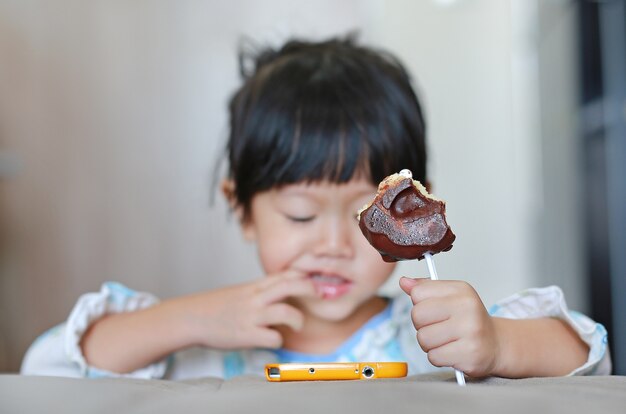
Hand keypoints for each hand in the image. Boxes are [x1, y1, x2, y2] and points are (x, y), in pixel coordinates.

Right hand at [170, 270, 319, 349]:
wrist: (190, 317)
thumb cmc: (215, 307)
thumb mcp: (240, 292)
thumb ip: (260, 292)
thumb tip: (281, 295)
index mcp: (254, 286)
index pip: (285, 274)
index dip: (303, 275)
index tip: (313, 281)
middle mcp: (255, 298)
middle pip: (291, 285)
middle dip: (309, 289)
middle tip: (318, 296)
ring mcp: (251, 316)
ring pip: (286, 312)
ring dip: (298, 319)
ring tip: (297, 325)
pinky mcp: (246, 334)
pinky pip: (273, 337)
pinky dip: (278, 341)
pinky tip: (273, 340)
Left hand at [399, 277, 501, 376]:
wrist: (496, 345)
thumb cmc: (469, 320)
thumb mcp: (450, 297)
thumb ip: (426, 289)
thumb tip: (404, 282)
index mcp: (460, 289)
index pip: (418, 292)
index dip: (420, 304)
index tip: (434, 310)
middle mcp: (467, 307)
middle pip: (417, 315)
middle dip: (422, 326)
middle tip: (438, 329)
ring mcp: (470, 331)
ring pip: (423, 338)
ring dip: (429, 344)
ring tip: (445, 341)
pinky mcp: (469, 354)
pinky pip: (434, 357)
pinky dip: (438, 358)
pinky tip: (452, 352)